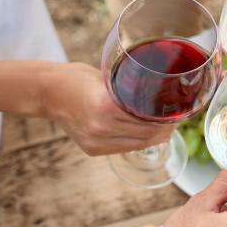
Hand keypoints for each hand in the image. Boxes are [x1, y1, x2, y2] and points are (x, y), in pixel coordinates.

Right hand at [38, 62, 172, 155]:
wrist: (47, 92)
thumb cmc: (77, 78)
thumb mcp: (107, 78)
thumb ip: (128, 90)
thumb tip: (156, 97)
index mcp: (105, 106)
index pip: (146, 119)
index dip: (166, 119)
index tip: (179, 113)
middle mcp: (101, 127)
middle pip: (145, 135)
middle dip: (165, 129)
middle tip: (176, 120)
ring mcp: (96, 141)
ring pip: (136, 144)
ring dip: (154, 138)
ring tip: (166, 128)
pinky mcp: (92, 149)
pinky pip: (123, 148)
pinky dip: (138, 142)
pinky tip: (148, 135)